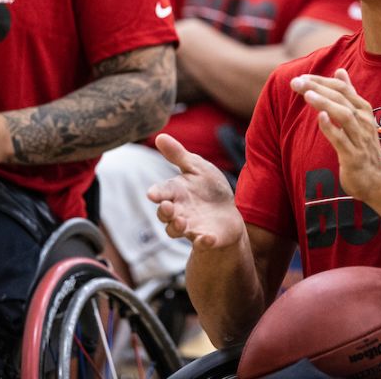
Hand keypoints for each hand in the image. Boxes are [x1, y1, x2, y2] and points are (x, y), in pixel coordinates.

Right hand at [147, 134, 244, 250]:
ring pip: (175, 230)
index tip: (151, 194)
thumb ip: (178, 155)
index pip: (162, 191)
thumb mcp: (196, 167)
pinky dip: (203, 242)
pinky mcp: (205, 238)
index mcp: (176, 191)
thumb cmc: (208, 188)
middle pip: (164, 214)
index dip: (157, 192)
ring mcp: (191, 226)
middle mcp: (179, 210)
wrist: (228, 212)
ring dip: (176, 227)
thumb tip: (160, 136)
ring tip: (182, 222)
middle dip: (164, 212)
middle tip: (168, 207)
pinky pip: (201, 243)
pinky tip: (207, 238)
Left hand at [290, 69, 380, 200]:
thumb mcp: (359, 117)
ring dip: (325, 103)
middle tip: (296, 82)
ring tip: (307, 94)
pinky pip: (342, 140)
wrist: (379, 180)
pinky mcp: (354, 156)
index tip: (301, 77)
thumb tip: (340, 71)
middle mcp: (363, 121)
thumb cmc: (364, 147)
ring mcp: (360, 138)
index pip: (342, 89)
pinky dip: (331, 128)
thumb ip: (349, 94)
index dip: (321, 81)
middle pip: (341, 98)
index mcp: (363, 110)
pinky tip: (320, 118)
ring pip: (343, 115)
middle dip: (318, 88)